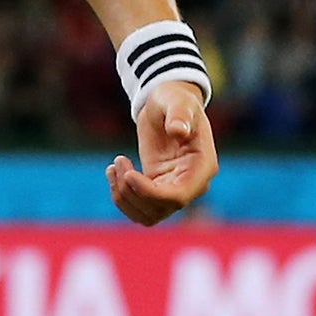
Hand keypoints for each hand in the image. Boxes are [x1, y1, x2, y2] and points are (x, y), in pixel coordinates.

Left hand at [107, 80, 217, 225]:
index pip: (178, 198)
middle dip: (132, 191)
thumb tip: (178, 130)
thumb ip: (180, 114)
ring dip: (123, 197)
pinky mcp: (156, 187)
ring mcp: (173, 188)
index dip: (150, 193)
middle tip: (119, 161)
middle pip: (160, 209)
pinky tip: (112, 171)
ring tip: (114, 166)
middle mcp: (191, 184)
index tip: (129, 174)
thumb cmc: (175, 100)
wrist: (167, 102)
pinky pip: (139, 208)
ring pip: (147, 215)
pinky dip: (121, 197)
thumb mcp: (177, 101)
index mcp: (202, 167)